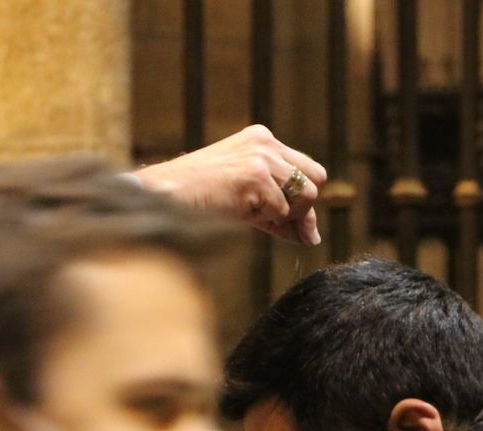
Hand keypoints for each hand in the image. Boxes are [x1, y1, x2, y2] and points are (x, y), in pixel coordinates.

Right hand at [133, 125, 326, 245]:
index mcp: (262, 140)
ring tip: (251, 214)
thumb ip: (281, 211)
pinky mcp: (256, 175)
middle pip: (315, 179)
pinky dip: (266, 221)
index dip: (302, 199)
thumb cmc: (201, 199)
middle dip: (303, 208)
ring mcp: (262, 157)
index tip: (286, 221)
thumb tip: (312, 237)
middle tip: (276, 222)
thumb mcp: (248, 200)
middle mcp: (265, 142)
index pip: (306, 169)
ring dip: (284, 216)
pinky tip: (239, 211)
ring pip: (305, 196)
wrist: (167, 195)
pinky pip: (282, 210)